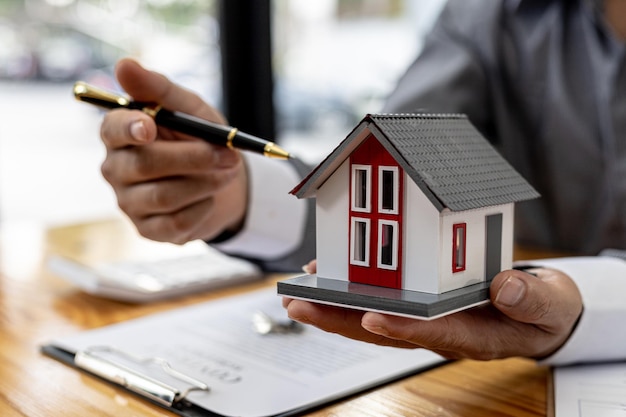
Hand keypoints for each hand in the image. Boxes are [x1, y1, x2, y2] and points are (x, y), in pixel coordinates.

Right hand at [99, 58, 247, 243]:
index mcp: (120, 133)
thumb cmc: (198, 137)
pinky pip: (176, 223)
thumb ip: (159, 89)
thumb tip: (125, 65)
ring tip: (229, 171)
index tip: (151, 126)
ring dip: (206, 182)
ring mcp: (129, 202)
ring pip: (165, 196)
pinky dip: (203, 208)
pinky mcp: (148, 230)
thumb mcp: (188, 108)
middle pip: (145, 165)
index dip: (130, 127)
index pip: (113, 129)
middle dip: (194, 159)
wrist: (221, 178)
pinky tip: (211, 197)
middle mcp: (116, 168)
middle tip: (230, 156)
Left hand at [284, 265, 582, 359]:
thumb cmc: (545, 309)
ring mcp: (429, 319)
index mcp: (476, 336)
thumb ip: (531, 302)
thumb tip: (504, 288)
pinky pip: (383, 301)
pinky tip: (329, 276)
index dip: (402, 328)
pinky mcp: (422, 305)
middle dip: (341, 321)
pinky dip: (355, 290)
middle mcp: (443, 331)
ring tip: (300, 294)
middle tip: (301, 307)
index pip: (434, 334)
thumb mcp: (550, 306)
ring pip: (376, 318)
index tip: (370, 316)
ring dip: (336, 308)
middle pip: (387, 332)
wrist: (540, 311)